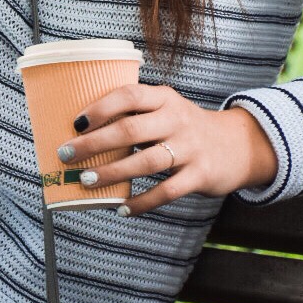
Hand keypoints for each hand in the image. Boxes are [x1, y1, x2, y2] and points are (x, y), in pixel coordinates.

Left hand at [55, 83, 277, 216]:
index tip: (75, 123)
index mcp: (165, 97)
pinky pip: (166, 191)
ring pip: (145, 161)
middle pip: (130, 129)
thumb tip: (84, 131)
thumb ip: (136, 114)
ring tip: (86, 181)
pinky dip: (142, 202)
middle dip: (94, 143)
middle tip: (67, 154)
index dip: (101, 108)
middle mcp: (177, 119)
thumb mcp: (167, 109)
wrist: (235, 145)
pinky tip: (121, 208)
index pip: (129, 95)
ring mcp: (190, 147)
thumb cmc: (185, 127)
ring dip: (112, 172)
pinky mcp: (199, 175)